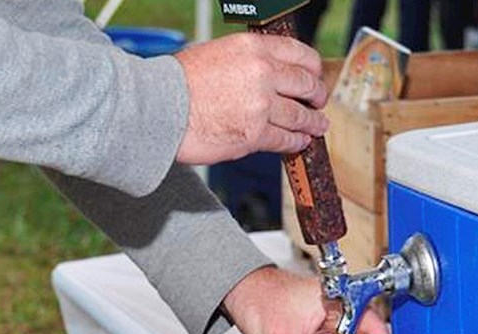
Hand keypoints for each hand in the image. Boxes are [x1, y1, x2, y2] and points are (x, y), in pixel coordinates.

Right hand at [173, 33, 328, 164]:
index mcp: (253, 48)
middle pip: (305, 85)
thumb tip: (263, 75)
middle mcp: (262, 73)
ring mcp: (261, 105)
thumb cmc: (177, 83)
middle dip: (316, 96)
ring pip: (300, 116)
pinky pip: (284, 140)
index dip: (312, 68)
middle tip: (318, 102)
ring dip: (311, 123)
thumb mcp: (215, 53)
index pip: (299, 54)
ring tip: (316, 126)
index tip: (314, 76)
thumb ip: (245, 62)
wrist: (159, 109)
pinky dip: (295, 142)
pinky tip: (299, 142)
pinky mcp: (254, 134)